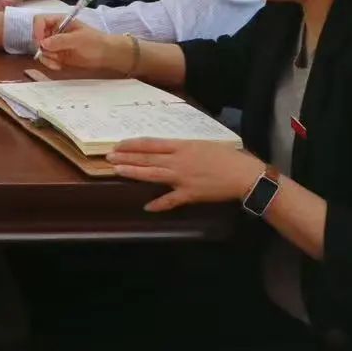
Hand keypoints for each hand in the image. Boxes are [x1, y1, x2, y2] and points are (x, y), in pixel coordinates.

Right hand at [34, 20, 132, 74]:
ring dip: (46, 58)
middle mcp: (54, 31)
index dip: (37, 30)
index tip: (40, 43)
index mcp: (59, 21)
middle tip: (50, 56)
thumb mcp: (78, 39)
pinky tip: (60, 66)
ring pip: (40, 50)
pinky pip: (47, 59)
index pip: (39, 21)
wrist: (106, 55)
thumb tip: (43, 44)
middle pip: (37, 36)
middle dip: (41, 48)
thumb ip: (60, 40)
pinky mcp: (57, 55)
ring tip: (57, 64)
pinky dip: (50, 64)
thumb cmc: (94, 42)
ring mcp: (55, 44)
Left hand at [104, 140, 268, 212]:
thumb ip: (182, 147)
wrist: (243, 174)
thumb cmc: (225, 156)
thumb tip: (166, 148)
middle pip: (147, 158)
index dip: (132, 144)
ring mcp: (182, 178)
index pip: (150, 143)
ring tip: (117, 171)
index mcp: (182, 146)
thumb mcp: (201, 144)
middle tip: (109, 156)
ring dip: (133, 173)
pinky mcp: (190, 194)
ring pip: (153, 175)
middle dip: (126, 157)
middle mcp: (178, 160)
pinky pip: (171, 200)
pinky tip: (147, 206)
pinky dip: (159, 204)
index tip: (118, 144)